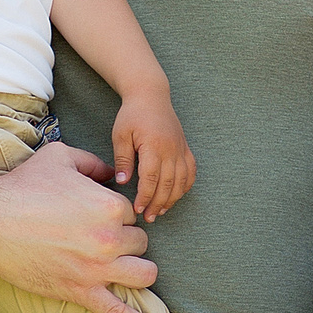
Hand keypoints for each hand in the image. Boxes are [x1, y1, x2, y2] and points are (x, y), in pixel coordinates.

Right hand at [0, 142, 163, 312]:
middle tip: (98, 238)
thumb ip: (93, 162)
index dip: (115, 213)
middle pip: (140, 242)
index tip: (95, 215)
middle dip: (125, 240)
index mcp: (109, 205)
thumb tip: (111, 172)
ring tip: (125, 268)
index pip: (131, 212)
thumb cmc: (22, 188)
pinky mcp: (82, 292)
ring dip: (138, 269)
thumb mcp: (59, 157)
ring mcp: (97, 268)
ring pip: (143, 274)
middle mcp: (110, 238)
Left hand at [111, 90, 195, 222]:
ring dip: (172, 199)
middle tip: (148, 217)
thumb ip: (123, 159)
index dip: (145, 196)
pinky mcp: (185, 148)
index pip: (151, 178)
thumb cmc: (132, 114)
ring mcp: (181, 148)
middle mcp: (171, 149)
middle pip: (168, 184)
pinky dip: (185, 186)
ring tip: (160, 211)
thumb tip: (122, 182)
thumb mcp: (120, 135)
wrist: (151, 95)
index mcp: (154, 145)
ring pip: (181, 181)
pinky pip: (191, 171)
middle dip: (158, 203)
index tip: (137, 209)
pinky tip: (176, 195)